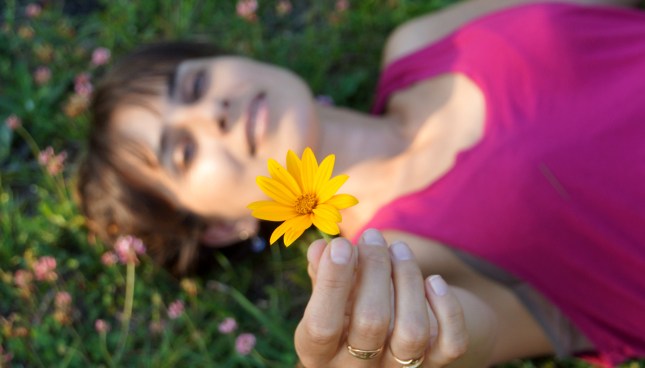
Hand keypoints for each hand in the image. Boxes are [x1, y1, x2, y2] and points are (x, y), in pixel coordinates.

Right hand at [295, 229, 468, 366]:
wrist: (390, 334)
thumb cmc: (349, 308)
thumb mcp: (327, 297)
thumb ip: (321, 275)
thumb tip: (320, 248)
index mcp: (321, 354)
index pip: (321, 326)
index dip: (331, 283)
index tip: (340, 245)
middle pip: (371, 322)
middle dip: (374, 268)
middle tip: (372, 236)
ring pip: (412, 331)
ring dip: (408, 279)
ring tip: (399, 248)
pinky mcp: (434, 365)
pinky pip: (451, 343)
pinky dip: (447, 309)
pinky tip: (435, 281)